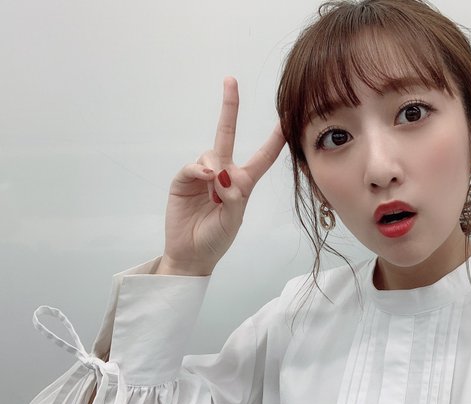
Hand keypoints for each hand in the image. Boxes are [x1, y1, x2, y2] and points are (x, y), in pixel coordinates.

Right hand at [158, 77, 284, 274]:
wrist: (190, 255)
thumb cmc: (216, 239)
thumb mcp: (233, 220)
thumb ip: (233, 197)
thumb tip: (221, 174)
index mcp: (242, 184)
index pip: (262, 158)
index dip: (274, 140)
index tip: (285, 118)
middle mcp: (223, 174)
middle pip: (227, 135)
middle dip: (229, 108)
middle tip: (230, 80)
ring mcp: (202, 176)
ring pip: (211, 154)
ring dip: (215, 169)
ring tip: (216, 195)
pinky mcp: (183, 180)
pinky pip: (193, 166)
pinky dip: (200, 170)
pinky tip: (207, 179)